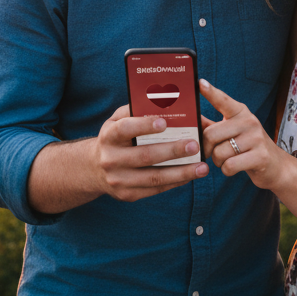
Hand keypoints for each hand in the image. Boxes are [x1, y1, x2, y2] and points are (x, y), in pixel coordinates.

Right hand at [94, 104, 208, 202]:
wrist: (94, 168)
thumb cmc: (115, 137)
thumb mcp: (117, 120)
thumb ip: (135, 110)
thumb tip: (163, 100)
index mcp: (108, 136)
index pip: (125, 129)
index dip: (144, 125)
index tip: (164, 122)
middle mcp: (110, 159)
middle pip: (144, 156)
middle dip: (172, 151)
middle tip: (194, 145)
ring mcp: (119, 180)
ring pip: (154, 178)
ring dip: (181, 173)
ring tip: (202, 167)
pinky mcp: (128, 195)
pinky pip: (155, 189)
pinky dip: (175, 182)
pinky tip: (191, 175)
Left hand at [199, 80, 283, 190]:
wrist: (275, 165)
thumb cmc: (247, 146)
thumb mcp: (231, 131)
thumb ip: (211, 125)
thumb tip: (190, 118)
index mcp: (240, 112)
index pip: (223, 100)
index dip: (210, 92)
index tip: (199, 82)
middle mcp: (249, 121)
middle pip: (211, 134)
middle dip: (207, 148)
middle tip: (211, 153)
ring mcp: (256, 138)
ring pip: (219, 153)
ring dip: (217, 161)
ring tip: (227, 159)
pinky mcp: (260, 156)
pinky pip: (229, 166)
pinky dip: (226, 170)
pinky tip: (234, 167)